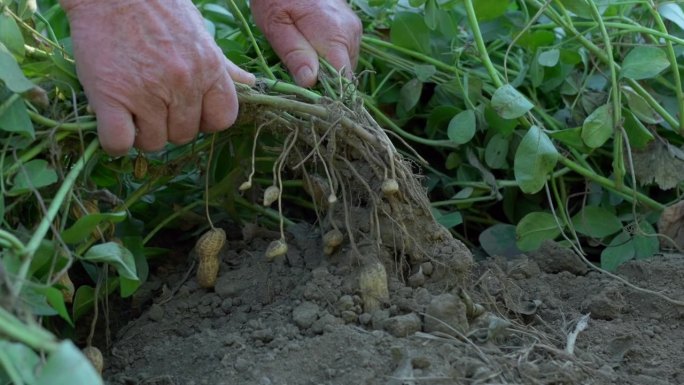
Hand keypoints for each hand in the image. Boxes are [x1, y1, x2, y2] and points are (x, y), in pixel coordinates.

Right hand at [61, 0, 254, 154]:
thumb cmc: (158, 7)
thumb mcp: (199, 32)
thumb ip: (223, 65)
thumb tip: (249, 82)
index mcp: (209, 68)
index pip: (223, 119)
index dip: (205, 120)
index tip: (187, 110)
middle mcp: (184, 83)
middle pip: (185, 135)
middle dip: (169, 126)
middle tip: (151, 104)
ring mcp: (148, 92)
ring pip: (154, 143)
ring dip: (142, 134)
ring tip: (131, 108)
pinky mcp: (111, 96)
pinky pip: (119, 143)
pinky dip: (116, 142)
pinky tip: (113, 122)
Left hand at [250, 0, 361, 86]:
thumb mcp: (276, 25)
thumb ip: (294, 53)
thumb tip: (310, 82)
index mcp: (334, 33)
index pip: (342, 78)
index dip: (327, 93)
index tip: (308, 98)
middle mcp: (351, 33)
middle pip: (344, 75)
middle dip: (324, 84)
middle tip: (299, 78)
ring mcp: (354, 31)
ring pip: (345, 67)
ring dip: (326, 73)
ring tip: (303, 63)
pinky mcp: (351, 30)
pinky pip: (344, 56)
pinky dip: (329, 62)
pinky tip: (312, 54)